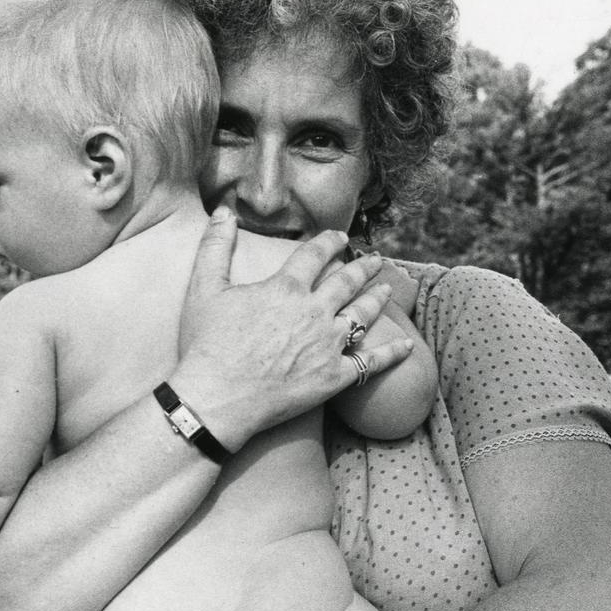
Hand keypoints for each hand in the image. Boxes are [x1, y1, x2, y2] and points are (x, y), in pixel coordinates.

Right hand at [173, 207, 415, 451]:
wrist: (218, 398)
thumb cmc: (207, 345)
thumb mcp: (204, 289)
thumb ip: (216, 247)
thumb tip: (222, 213)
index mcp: (286, 287)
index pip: (316, 254)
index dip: (330, 242)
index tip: (340, 236)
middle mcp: (314, 311)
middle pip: (347, 282)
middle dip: (363, 267)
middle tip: (375, 260)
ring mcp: (328, 345)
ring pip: (363, 315)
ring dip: (378, 299)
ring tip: (387, 289)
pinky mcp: (334, 377)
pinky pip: (371, 363)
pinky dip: (391, 353)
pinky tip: (407, 345)